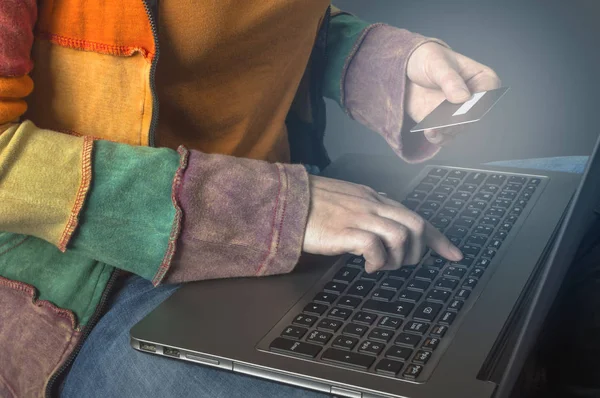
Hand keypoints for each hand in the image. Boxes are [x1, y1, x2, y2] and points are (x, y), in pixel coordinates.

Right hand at [302, 175, 462, 272]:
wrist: (285, 201)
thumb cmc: (311, 203)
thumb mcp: (345, 198)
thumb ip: (366, 205)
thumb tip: (384, 215)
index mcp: (373, 197)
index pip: (415, 215)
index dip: (438, 238)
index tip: (454, 254)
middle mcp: (372, 204)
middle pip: (415, 224)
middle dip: (420, 250)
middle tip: (405, 264)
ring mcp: (360, 216)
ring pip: (401, 236)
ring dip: (398, 258)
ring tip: (381, 266)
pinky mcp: (345, 231)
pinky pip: (375, 247)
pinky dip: (378, 262)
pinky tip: (367, 266)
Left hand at [406, 42, 500, 145]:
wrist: (406, 70)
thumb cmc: (428, 59)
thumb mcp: (437, 63)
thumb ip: (450, 79)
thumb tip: (463, 98)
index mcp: (481, 79)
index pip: (488, 91)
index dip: (480, 98)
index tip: (467, 100)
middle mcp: (474, 100)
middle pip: (474, 114)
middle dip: (462, 118)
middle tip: (450, 118)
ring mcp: (458, 114)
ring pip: (459, 127)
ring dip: (448, 129)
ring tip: (435, 127)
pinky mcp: (443, 124)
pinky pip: (445, 136)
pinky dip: (439, 137)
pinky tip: (430, 133)